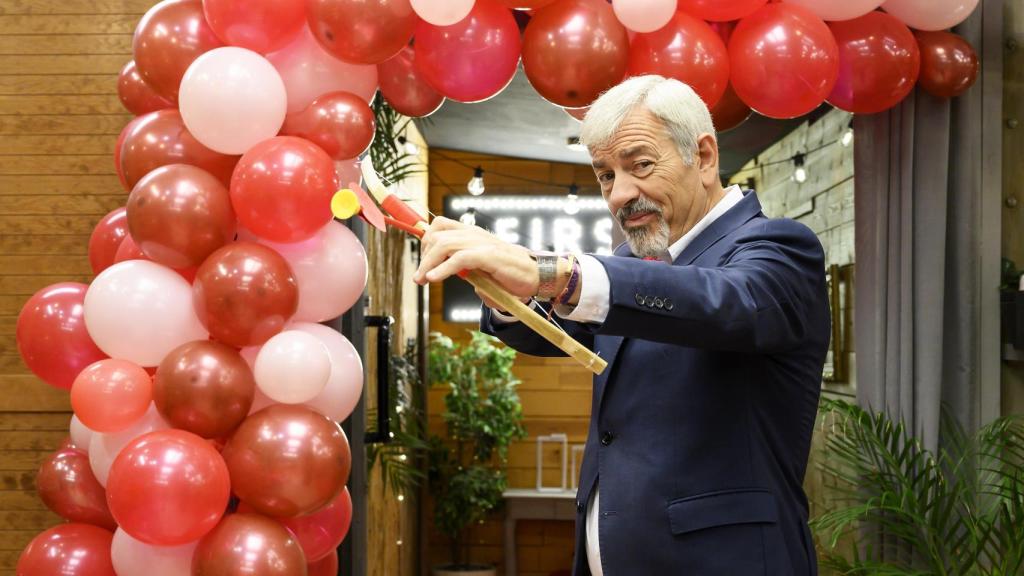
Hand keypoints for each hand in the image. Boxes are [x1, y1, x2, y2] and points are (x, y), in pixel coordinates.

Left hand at [413, 217, 538, 299]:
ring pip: (444, 245)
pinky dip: (443, 268)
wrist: (536, 276)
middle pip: (438, 235)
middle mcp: (475, 234)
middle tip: (418, 277)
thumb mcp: (479, 268)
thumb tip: (441, 270)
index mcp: (472, 234)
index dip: (426, 239)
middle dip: (424, 256)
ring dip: (428, 264)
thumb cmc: (508, 274)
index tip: (421, 259)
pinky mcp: (489, 256)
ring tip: (422, 279)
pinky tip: (434, 278)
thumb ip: (461, 266)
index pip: (441, 224)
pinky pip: (460, 258)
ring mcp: (482, 243)